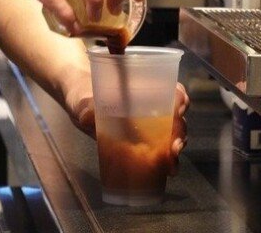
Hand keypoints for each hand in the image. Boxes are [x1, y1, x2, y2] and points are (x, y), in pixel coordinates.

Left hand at [63, 72, 188, 175]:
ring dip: (176, 149)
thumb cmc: (87, 95)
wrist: (80, 107)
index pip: (172, 89)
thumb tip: (87, 116)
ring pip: (172, 134)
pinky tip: (166, 171)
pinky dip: (167, 160)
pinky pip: (161, 150)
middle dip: (179, 132)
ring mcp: (150, 126)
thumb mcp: (84, 98)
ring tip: (171, 164)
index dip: (180, 98)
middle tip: (174, 147)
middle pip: (177, 116)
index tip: (178, 109)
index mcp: (146, 88)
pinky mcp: (142, 144)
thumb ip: (86, 105)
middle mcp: (154, 106)